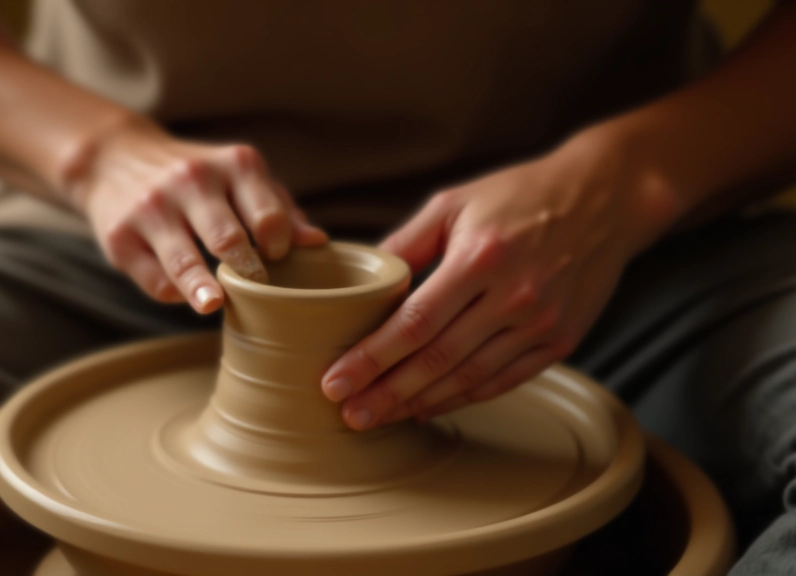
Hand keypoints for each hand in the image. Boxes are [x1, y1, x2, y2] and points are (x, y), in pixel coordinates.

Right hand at [74, 116, 327, 312]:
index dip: (278, 242)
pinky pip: (154, 278)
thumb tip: (317, 242)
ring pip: (183, 259)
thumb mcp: (241, 178)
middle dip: (245, 267)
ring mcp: (151, 208)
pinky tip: (184, 291)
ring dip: (200, 286)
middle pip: (226, 236)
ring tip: (213, 304)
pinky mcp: (120, 237)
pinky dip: (174, 292)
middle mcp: (190, 180)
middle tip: (258, 288)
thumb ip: (280, 209)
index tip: (277, 258)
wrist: (115, 159)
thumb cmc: (199, 178)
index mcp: (232, 165)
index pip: (267, 214)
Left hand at [320, 129, 679, 429]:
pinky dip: (463, 398)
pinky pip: (503, 380)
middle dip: (386, 393)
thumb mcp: (454, 204)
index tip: (336, 382)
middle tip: (348, 414)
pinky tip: (429, 406)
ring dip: (419, 403)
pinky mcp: (561, 341)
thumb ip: (405, 245)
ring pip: (468, 378)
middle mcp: (513, 296)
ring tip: (380, 417)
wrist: (605, 197)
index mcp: (480, 258)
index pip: (413, 323)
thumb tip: (358, 283)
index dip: (371, 359)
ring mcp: (541, 323)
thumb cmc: (518, 195)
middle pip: (436, 360)